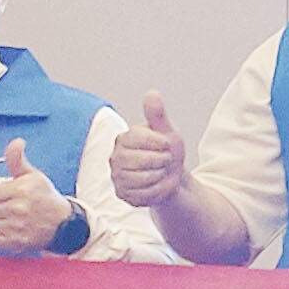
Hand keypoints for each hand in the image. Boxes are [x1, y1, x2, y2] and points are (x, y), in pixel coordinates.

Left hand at [0, 137, 71, 254]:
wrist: (65, 223)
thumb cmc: (46, 197)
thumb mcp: (34, 176)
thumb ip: (17, 160)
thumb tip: (16, 142)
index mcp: (21, 190)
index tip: (4, 196)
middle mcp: (18, 208)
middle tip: (7, 208)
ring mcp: (18, 227)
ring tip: (10, 220)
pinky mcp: (18, 242)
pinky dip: (1, 237)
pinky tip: (12, 230)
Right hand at [106, 90, 188, 207]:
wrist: (172, 177)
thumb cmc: (167, 152)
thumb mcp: (167, 131)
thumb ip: (157, 115)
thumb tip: (152, 93)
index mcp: (124, 138)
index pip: (140, 138)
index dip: (161, 143)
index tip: (166, 144)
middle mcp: (115, 156)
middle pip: (141, 160)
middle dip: (161, 161)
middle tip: (164, 160)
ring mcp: (116, 175)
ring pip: (141, 178)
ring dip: (159, 176)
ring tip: (159, 171)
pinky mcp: (121, 193)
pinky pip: (141, 194)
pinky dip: (155, 190)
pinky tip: (155, 185)